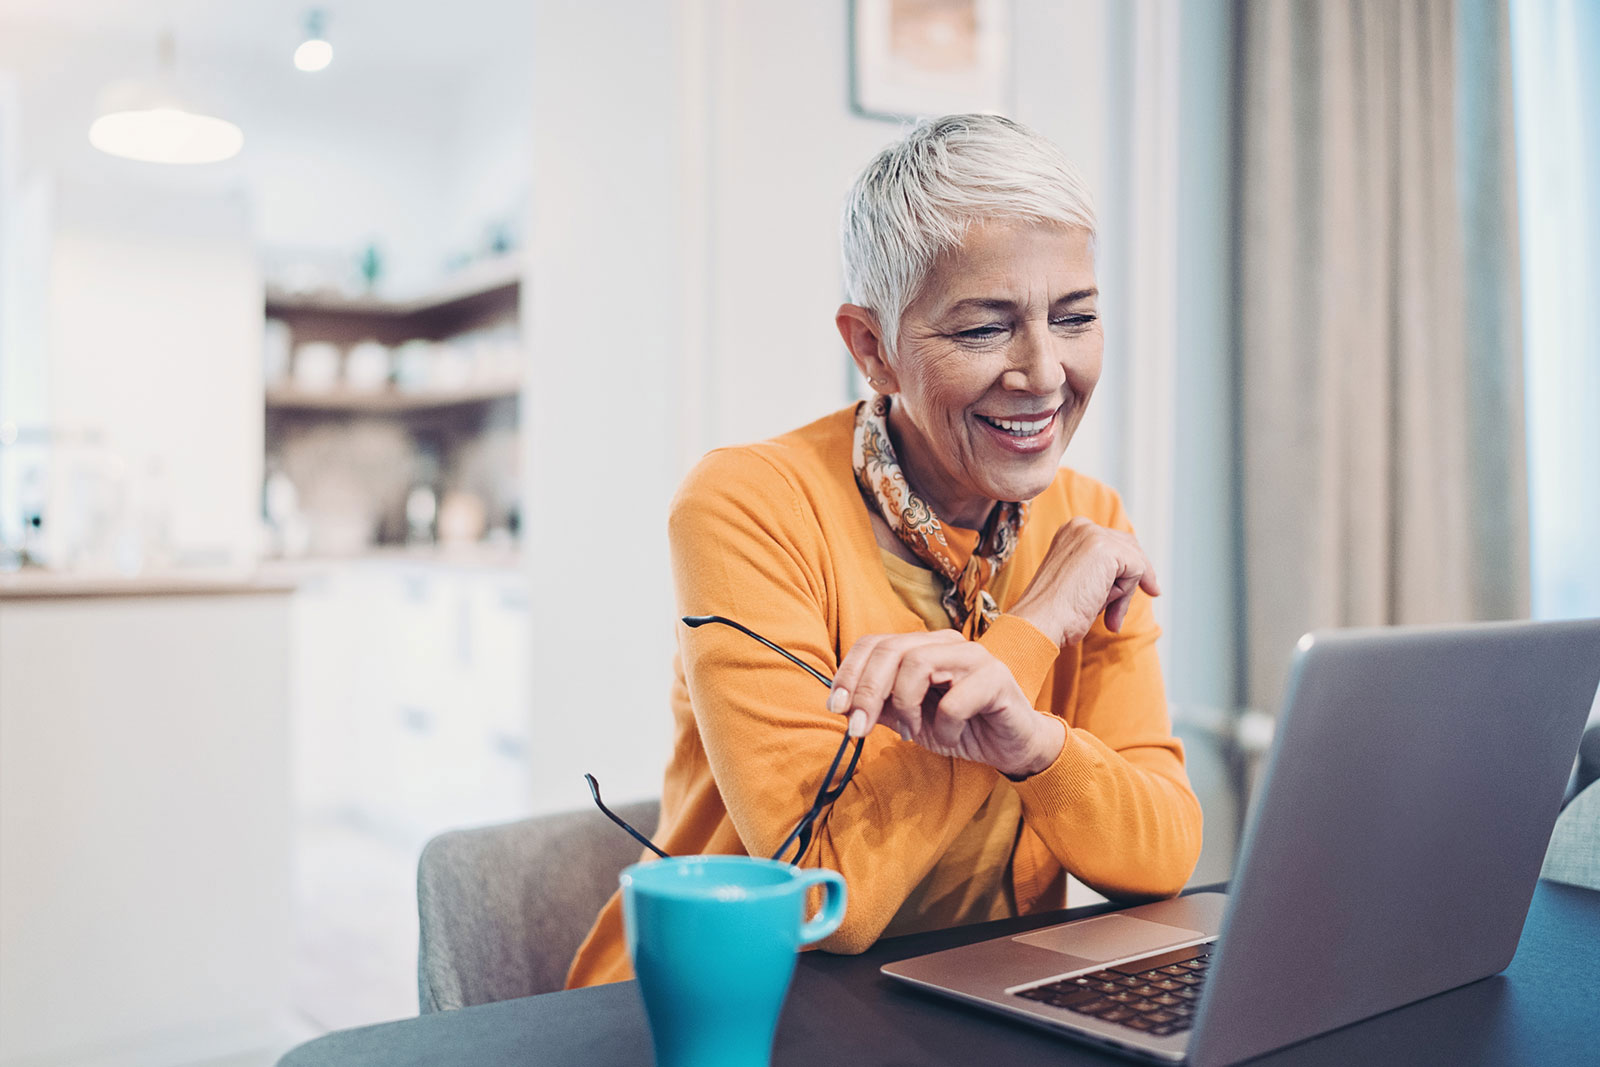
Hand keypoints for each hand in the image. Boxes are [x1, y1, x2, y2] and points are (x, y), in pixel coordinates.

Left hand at [827, 631, 1065, 778]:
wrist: (1011, 747)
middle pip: (891, 650)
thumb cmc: (961, 728)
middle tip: (859, 728)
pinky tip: (949, 737)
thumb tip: (841, 704)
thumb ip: (880, 707)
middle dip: (867, 691)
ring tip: (912, 732)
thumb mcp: (910, 720)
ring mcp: (973, 657)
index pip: (874, 643)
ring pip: (918, 665)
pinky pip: (955, 700)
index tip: (836, 706)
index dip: (849, 673)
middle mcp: (946, 643)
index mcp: (923, 647)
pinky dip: (943, 727)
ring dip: (905, 707)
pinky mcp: (996, 679)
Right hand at [1008, 517, 1160, 647]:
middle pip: (1130, 547)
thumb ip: (1102, 570)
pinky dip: (1127, 594)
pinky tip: (1108, 610)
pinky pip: (1137, 570)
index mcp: (1070, 531)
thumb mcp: (1081, 581)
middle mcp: (1081, 526)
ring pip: (1134, 560)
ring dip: (1126, 592)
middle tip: (1146, 597)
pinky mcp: (1106, 549)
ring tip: (1110, 617)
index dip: (1130, 566)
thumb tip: (1139, 575)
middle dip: (1135, 577)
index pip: (1115, 541)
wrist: (1040, 622)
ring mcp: (1092, 535)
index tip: (1142, 589)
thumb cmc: (1056, 611)